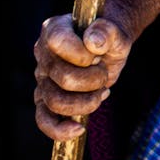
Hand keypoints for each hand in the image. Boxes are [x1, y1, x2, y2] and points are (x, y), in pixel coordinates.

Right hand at [33, 12, 131, 140]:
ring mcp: (43, 78)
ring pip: (55, 101)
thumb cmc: (110, 37)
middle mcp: (43, 54)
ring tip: (101, 92)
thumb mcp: (116, 30)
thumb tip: (93, 41)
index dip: (82, 53)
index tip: (98, 54)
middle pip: (63, 77)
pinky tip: (79, 129)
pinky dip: (59, 130)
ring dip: (86, 102)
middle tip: (104, 72)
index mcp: (54, 29)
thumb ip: (108, 30)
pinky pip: (44, 120)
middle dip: (92, 80)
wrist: (109, 48)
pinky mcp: (46, 98)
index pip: (58, 41)